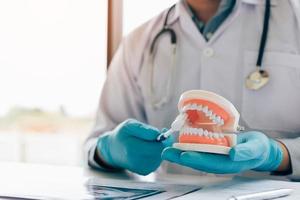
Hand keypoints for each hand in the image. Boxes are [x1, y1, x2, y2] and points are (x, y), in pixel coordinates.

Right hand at [97, 119, 173, 174]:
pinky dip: (156, 154)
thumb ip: (144, 129)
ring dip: (160, 149)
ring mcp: (141, 168)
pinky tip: (149, 149)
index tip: (163, 130)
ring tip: (151, 141)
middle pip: (161, 152)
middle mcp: (136, 161)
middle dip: (163, 143)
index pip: (158, 146)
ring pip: (161, 157)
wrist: (114, 150)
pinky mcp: (144, 172)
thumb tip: (158, 134)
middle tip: (159, 135)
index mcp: (132, 148)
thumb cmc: (122, 135)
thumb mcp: (130, 125)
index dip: (164, 138)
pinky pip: (157, 162)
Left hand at [162, 131, 283, 173]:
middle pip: (197, 160)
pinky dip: (186, 143)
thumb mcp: (256, 148)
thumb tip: (232, 154)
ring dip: (180, 151)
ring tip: (166, 146)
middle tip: (166, 152)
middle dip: (181, 157)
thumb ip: (245, 152)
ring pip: (194, 154)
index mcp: (228, 165)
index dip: (196, 160)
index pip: (210, 164)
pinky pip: (197, 146)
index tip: (184, 155)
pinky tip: (175, 139)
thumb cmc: (257, 148)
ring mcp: (213, 155)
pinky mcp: (210, 147)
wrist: (256, 147)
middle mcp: (217, 161)